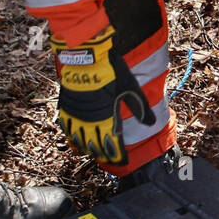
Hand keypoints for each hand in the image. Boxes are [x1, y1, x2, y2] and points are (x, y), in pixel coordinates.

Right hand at [52, 26, 148, 164]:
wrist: (87, 57)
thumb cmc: (111, 72)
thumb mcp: (130, 88)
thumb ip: (140, 108)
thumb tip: (152, 123)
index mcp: (107, 117)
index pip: (113, 143)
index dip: (118, 154)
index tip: (122, 161)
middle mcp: (90, 120)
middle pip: (96, 144)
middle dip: (104, 154)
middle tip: (109, 160)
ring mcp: (76, 114)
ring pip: (80, 139)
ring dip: (87, 148)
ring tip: (93, 154)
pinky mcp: (66, 107)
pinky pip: (67, 127)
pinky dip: (71, 136)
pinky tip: (74, 140)